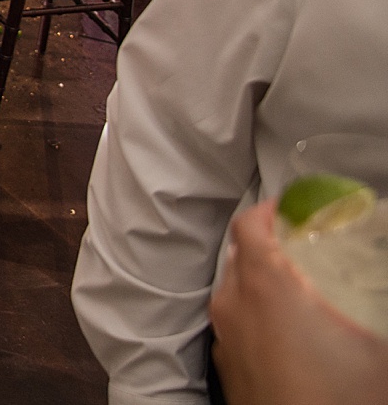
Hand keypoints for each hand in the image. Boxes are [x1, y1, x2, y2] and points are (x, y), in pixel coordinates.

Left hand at [210, 200, 387, 404]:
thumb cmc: (345, 397)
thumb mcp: (376, 343)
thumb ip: (372, 299)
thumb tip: (376, 283)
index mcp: (265, 286)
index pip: (252, 225)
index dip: (274, 211)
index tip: (299, 212)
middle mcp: (233, 305)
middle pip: (243, 256)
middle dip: (274, 248)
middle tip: (311, 253)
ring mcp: (224, 339)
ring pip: (237, 292)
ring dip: (265, 285)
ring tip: (307, 297)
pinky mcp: (225, 369)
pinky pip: (237, 326)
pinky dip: (258, 319)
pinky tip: (294, 338)